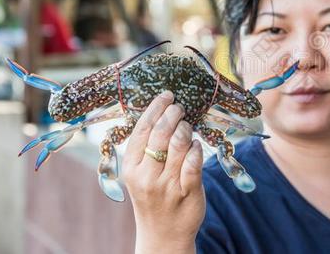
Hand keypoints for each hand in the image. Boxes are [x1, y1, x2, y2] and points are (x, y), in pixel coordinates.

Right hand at [122, 91, 204, 253]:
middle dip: (173, 114)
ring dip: (186, 129)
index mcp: (131, 167)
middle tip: (179, 108)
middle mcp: (146, 175)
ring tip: (187, 126)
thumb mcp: (139, 174)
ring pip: (179, 144)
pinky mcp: (188, 192)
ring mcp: (167, 185)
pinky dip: (197, 149)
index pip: (142, 130)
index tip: (166, 95)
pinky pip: (194, 162)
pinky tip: (197, 145)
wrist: (162, 235)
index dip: (155, 108)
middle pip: (160, 134)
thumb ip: (146, 148)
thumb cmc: (152, 197)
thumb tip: (160, 112)